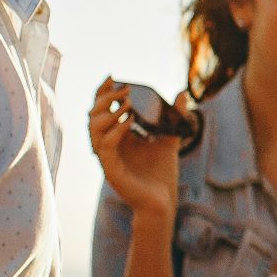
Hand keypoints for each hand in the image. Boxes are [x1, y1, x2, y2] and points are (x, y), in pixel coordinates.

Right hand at [89, 77, 182, 219]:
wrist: (162, 201)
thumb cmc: (162, 173)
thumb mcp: (170, 137)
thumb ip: (175, 116)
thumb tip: (183, 92)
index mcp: (117, 137)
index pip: (102, 110)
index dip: (103, 92)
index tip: (112, 76)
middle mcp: (108, 145)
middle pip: (93, 116)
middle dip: (105, 99)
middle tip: (124, 89)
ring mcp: (107, 158)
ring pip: (93, 130)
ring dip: (108, 113)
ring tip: (128, 104)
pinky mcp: (111, 170)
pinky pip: (104, 147)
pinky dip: (115, 132)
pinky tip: (129, 122)